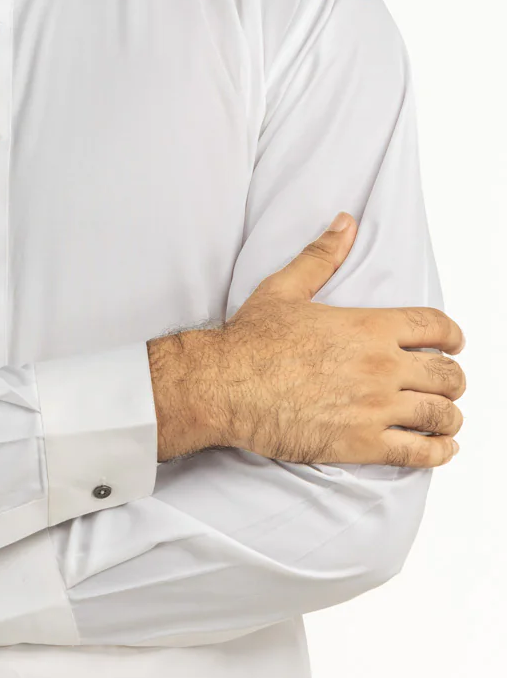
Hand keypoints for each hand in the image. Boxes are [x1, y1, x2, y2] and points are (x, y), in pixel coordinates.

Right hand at [187, 213, 466, 466]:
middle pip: (447, 375)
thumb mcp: (286, 288)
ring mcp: (374, 408)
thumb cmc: (250, 340)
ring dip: (450, 417)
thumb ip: (322, 255)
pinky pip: (418, 453)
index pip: (435, 327)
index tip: (454, 344)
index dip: (452, 335)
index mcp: (368, 327)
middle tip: (446, 383)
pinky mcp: (362, 444)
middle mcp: (380, 367)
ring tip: (446, 419)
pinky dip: (438, 452)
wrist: (224, 385)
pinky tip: (440, 448)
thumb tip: (345, 224)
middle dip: (453, 379)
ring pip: (440, 415)